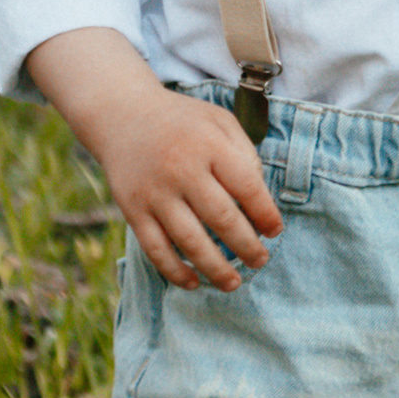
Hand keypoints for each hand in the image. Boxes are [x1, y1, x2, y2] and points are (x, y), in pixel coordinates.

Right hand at [25, 26, 283, 289]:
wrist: (123, 115)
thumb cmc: (183, 121)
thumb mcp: (220, 121)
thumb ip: (244, 153)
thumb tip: (260, 197)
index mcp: (209, 145)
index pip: (246, 186)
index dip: (265, 213)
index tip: (275, 231)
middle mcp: (181, 169)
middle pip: (221, 218)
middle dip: (246, 246)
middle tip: (261, 260)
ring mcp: (155, 193)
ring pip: (189, 241)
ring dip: (215, 268)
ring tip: (234, 282)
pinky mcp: (132, 210)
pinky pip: (155, 249)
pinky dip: (174, 271)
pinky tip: (192, 282)